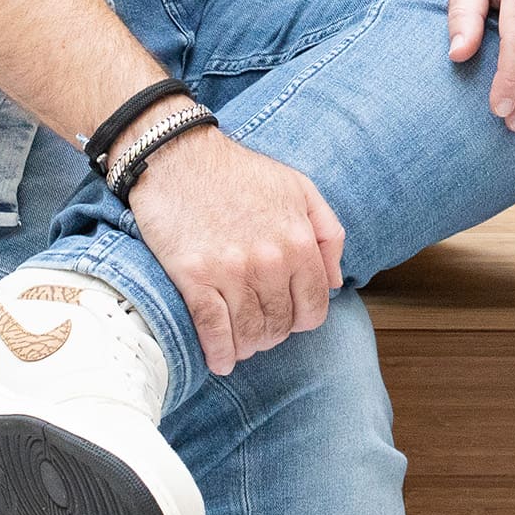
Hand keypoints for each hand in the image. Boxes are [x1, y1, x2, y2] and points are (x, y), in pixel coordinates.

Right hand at [123, 121, 345, 374]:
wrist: (178, 156)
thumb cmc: (239, 172)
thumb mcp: (299, 187)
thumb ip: (328, 232)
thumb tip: (337, 281)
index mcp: (298, 239)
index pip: (315, 307)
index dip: (303, 319)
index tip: (288, 316)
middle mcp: (269, 259)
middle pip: (281, 325)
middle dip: (273, 331)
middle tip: (260, 325)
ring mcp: (231, 271)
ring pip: (249, 333)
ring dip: (247, 345)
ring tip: (241, 340)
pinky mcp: (194, 277)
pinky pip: (213, 331)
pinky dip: (220, 352)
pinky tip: (221, 358)